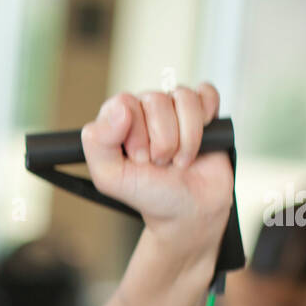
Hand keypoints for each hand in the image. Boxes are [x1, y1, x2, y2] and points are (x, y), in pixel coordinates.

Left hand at [79, 83, 232, 268]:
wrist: (189, 211)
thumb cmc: (150, 194)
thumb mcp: (111, 178)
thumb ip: (99, 144)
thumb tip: (120, 109)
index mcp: (118, 121)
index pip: (124, 103)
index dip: (135, 132)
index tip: (139, 159)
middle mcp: (145, 110)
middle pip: (156, 100)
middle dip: (162, 140)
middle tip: (160, 163)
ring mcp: (175, 109)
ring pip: (184, 98)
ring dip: (187, 138)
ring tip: (179, 159)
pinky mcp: (203, 110)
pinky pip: (207, 94)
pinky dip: (206, 121)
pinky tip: (201, 142)